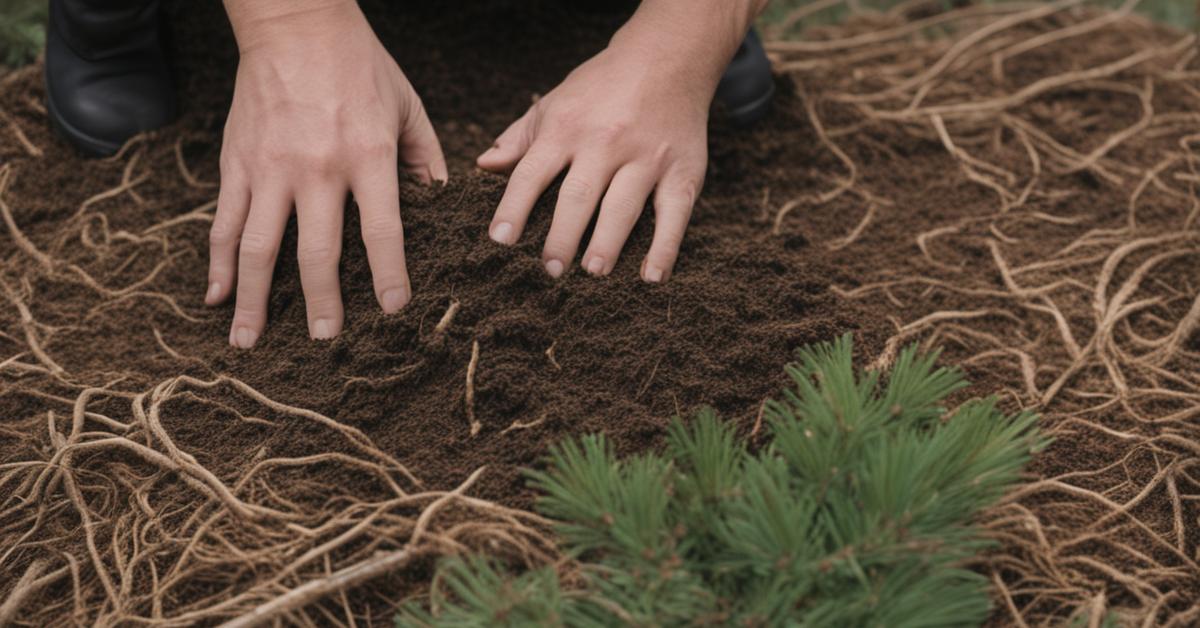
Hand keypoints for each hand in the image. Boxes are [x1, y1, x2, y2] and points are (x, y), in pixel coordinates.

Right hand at [207, 1, 445, 347]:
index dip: (389, 275)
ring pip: (258, 248)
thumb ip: (424, 160)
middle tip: (325, 340)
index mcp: (369, 155)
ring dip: (254, 301)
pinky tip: (215, 297)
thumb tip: (438, 207)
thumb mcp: (408, 107)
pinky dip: (216, 264)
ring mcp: (270, 168)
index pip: (382, 231)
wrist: (296, 23)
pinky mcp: (237, 163)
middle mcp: (318, 168)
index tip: (393, 311)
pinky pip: (223, 222)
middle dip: (322, 304)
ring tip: (249, 342)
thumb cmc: (361, 65)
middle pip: (317, 253)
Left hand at [477, 1, 761, 281]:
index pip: (532, 173)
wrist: (668, 56)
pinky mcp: (683, 171)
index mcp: (567, 127)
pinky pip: (673, 215)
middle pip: (578, 197)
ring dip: (606, 244)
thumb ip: (520, 137)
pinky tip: (651, 277)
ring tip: (592, 273)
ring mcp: (647, 157)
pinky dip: (664, 248)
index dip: (514, 208)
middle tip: (549, 270)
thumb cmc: (602, 86)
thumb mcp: (556, 102)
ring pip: (622, 207)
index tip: (500, 241)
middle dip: (562, 237)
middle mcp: (606, 142)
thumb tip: (484, 165)